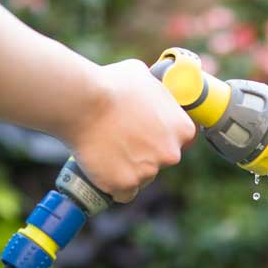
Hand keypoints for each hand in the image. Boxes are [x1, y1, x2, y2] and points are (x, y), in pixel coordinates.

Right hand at [66, 59, 196, 202]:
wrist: (85, 102)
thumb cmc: (112, 84)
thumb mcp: (143, 75)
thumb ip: (154, 90)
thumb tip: (150, 87)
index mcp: (182, 129)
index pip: (179, 140)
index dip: (161, 136)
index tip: (145, 132)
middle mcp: (171, 154)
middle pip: (161, 161)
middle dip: (145, 154)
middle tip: (122, 140)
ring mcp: (148, 172)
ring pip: (141, 178)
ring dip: (128, 170)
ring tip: (107, 151)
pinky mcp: (124, 185)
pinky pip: (123, 193)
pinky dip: (113, 186)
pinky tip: (103, 171)